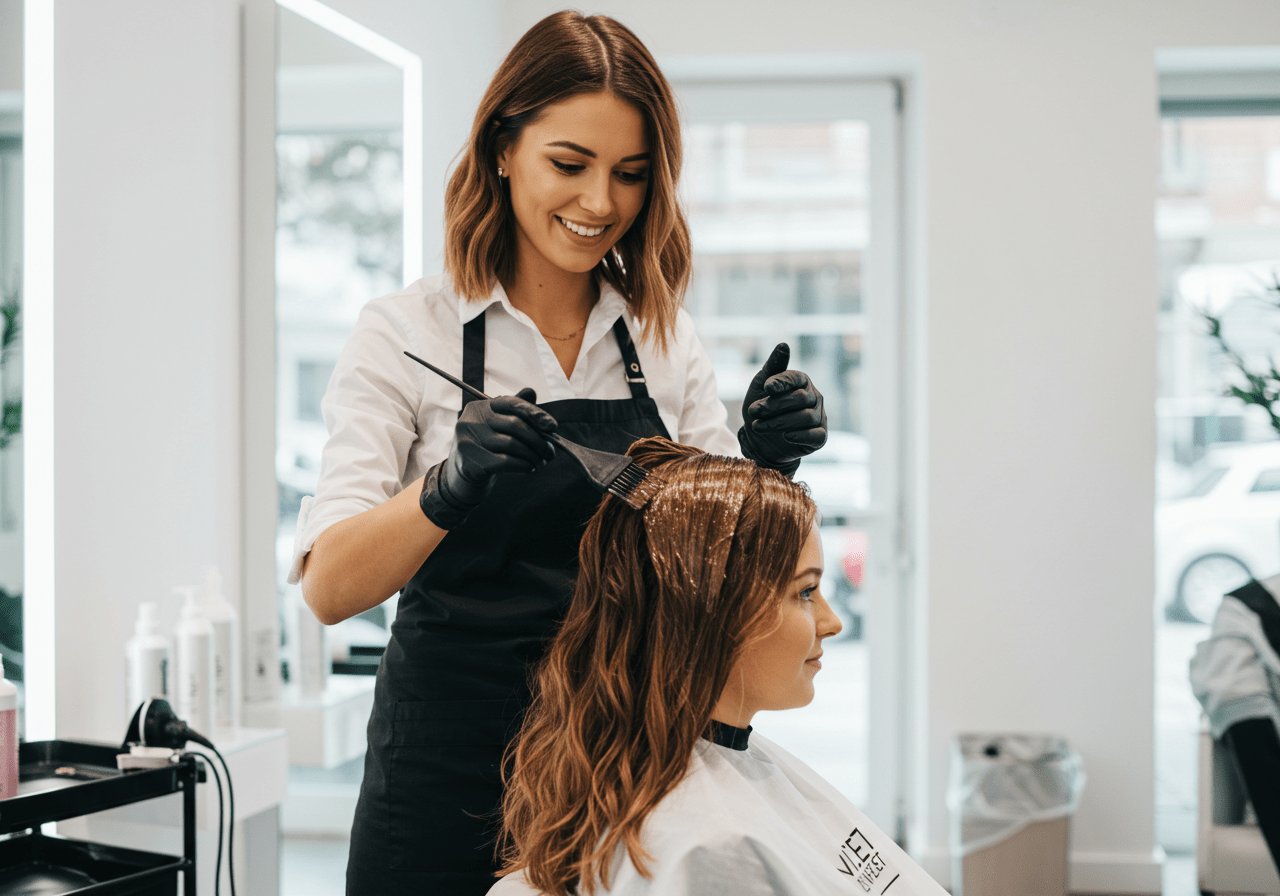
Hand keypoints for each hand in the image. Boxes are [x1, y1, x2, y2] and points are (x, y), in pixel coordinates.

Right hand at [420, 388, 556, 527]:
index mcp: (480, 406)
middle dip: (538, 440)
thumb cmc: (487, 443)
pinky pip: (506, 462)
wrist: (464, 469)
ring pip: (512, 445)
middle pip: (514, 425)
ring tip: (541, 461)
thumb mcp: (499, 423)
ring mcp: (469, 440)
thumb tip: (531, 392)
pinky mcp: (471, 460)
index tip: (553, 426)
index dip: (535, 413)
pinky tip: (529, 467)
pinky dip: (523, 465)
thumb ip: (515, 408)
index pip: (511, 403)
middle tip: (550, 452)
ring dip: (533, 455)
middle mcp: (472, 420)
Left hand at [737, 344, 826, 476]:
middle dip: (774, 405)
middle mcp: (814, 397)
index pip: (796, 377)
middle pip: (800, 398)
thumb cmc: (761, 408)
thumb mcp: (760, 386)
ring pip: (806, 417)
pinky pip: (816, 435)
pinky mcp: (820, 437)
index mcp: (802, 381)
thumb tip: (784, 345)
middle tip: (753, 411)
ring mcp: (819, 417)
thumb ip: (772, 367)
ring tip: (758, 426)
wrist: (759, 440)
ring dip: (779, 422)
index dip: (781, 382)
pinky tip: (785, 436)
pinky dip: (800, 436)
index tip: (766, 388)